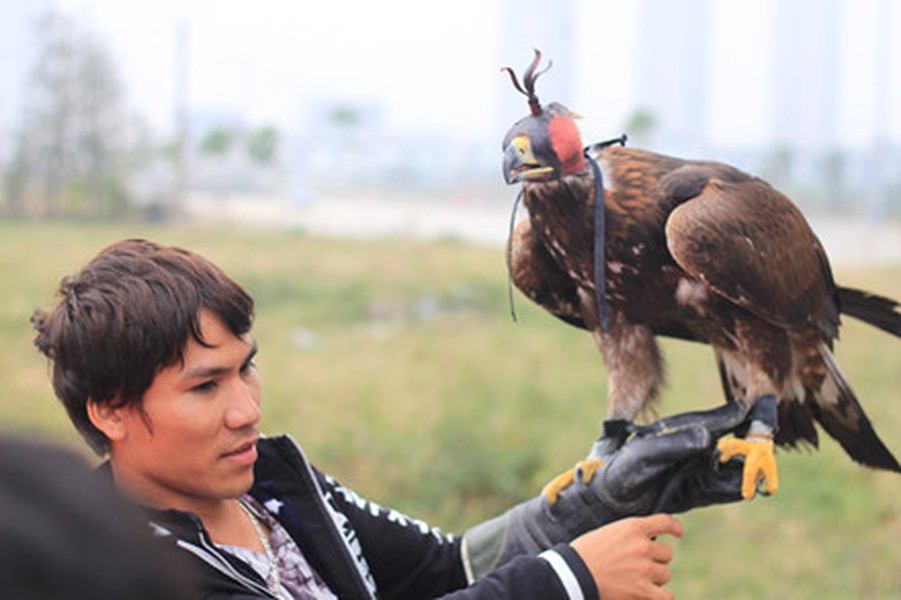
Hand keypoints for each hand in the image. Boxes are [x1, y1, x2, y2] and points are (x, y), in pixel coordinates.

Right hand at [571, 514, 682, 599]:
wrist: (572, 575)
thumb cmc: (584, 554)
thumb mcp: (607, 533)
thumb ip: (629, 537)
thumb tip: (647, 546)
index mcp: (632, 527)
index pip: (665, 522)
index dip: (675, 527)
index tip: (678, 533)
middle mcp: (642, 546)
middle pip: (666, 554)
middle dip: (655, 560)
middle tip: (637, 567)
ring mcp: (644, 568)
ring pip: (665, 574)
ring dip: (655, 578)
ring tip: (635, 581)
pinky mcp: (642, 590)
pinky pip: (666, 596)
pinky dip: (661, 597)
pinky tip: (652, 595)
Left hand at [590, 402, 749, 515]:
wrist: (611, 501)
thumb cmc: (623, 469)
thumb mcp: (645, 453)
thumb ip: (674, 445)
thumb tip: (706, 438)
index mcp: (683, 431)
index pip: (719, 420)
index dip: (741, 415)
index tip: (763, 407)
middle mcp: (694, 448)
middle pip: (731, 443)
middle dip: (751, 444)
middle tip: (767, 446)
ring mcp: (698, 470)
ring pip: (730, 468)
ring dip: (745, 470)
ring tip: (760, 474)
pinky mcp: (697, 491)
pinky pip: (721, 489)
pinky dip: (734, 489)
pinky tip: (746, 490)